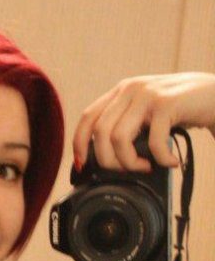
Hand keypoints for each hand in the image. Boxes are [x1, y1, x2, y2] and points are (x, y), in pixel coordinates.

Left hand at [73, 72, 214, 172]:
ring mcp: (148, 94)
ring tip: (147, 167)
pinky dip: (161, 160)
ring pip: (118, 139)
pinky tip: (171, 162)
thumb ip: (127, 127)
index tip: (83, 166)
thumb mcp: (147, 115)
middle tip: (128, 171)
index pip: (87, 118)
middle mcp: (130, 89)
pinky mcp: (167, 103)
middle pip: (99, 134)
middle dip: (109, 162)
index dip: (79, 144)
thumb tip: (103, 161)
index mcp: (121, 92)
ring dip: (130, 163)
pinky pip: (152, 142)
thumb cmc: (182, 111)